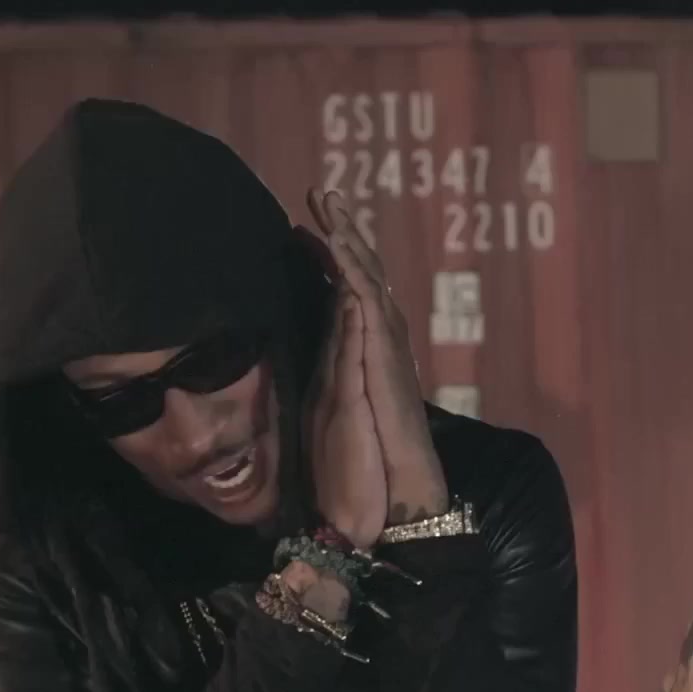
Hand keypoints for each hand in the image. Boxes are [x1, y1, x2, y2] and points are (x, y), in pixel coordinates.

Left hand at [307, 188, 449, 524]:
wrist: (389, 498)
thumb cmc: (357, 469)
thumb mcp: (327, 413)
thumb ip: (323, 380)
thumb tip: (305, 363)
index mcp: (358, 356)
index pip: (343, 295)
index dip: (328, 260)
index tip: (303, 230)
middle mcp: (376, 345)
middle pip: (360, 275)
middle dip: (342, 231)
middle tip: (321, 193)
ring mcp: (385, 349)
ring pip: (366, 279)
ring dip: (347, 238)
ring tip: (328, 201)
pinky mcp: (385, 358)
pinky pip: (368, 304)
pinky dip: (352, 270)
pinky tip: (335, 244)